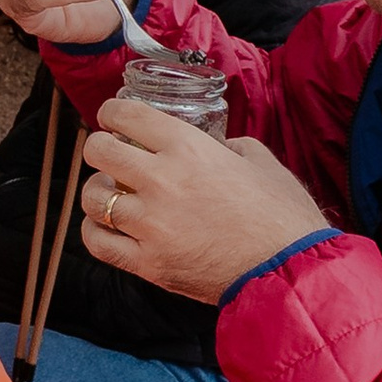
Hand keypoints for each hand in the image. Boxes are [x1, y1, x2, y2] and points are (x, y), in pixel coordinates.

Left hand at [78, 93, 330, 303]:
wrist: (289, 269)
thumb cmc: (281, 214)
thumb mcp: (259, 160)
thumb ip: (229, 145)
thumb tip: (216, 147)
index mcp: (187, 148)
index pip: (126, 116)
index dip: (110, 113)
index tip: (111, 118)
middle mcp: (161, 180)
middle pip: (98, 151)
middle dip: (99, 148)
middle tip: (110, 156)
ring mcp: (150, 224)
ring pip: (92, 197)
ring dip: (98, 192)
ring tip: (112, 194)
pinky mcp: (148, 263)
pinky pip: (97, 242)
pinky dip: (95, 231)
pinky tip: (108, 227)